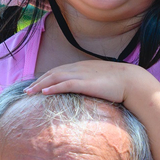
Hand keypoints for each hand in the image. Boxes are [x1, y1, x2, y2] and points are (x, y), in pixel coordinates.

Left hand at [27, 60, 151, 104]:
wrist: (133, 81)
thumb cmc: (122, 83)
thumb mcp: (104, 81)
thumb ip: (94, 84)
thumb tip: (90, 93)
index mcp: (83, 67)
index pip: (60, 70)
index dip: (47, 77)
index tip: (37, 84)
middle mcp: (80, 68)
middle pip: (53, 73)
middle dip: (38, 81)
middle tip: (26, 91)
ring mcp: (82, 75)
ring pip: (55, 77)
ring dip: (40, 84)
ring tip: (29, 93)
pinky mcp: (85, 83)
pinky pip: (65, 84)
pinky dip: (53, 87)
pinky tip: (44, 92)